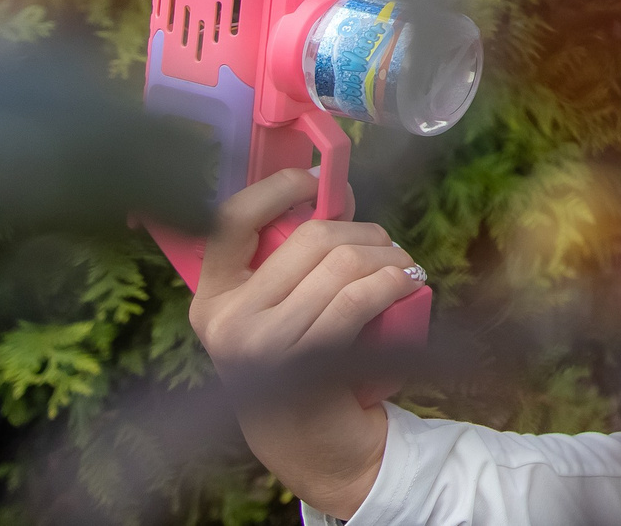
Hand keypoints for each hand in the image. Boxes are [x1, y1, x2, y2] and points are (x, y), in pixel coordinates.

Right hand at [189, 168, 417, 518]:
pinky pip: (361, 298)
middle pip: (310, 238)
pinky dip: (395, 280)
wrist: (311, 441)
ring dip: (389, 257)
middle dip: (363, 231)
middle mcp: (226, 321)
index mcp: (211, 298)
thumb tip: (332, 188)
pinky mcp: (306, 364)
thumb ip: (289, 258)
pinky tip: (409, 282)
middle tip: (385, 245)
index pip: (230, 221)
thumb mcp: (279, 306)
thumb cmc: (301, 359)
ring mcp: (263, 346)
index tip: (316, 180)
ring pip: (344, 264)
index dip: (276, 188)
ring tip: (402, 267)